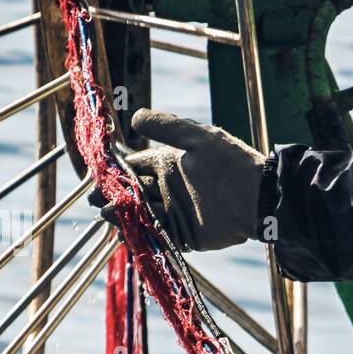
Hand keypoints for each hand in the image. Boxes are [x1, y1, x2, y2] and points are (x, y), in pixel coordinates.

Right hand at [92, 108, 265, 250]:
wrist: (257, 197)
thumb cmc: (230, 162)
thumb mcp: (198, 138)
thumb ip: (167, 127)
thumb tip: (135, 116)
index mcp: (169, 164)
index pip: (134, 167)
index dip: (115, 173)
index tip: (99, 177)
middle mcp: (169, 188)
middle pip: (133, 194)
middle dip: (113, 196)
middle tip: (95, 199)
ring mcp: (176, 213)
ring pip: (141, 216)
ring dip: (123, 216)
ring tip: (107, 214)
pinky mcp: (185, 235)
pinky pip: (157, 237)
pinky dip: (142, 236)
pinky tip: (127, 233)